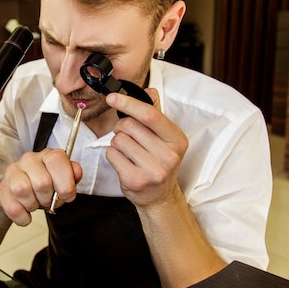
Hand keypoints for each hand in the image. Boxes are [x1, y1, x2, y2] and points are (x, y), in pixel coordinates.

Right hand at [0, 149, 81, 225]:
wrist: (17, 193)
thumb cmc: (42, 186)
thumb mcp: (61, 181)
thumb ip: (72, 176)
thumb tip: (76, 171)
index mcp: (47, 155)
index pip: (57, 160)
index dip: (65, 182)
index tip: (67, 194)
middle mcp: (29, 160)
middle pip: (41, 182)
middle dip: (48, 198)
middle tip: (47, 200)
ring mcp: (13, 172)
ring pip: (23, 191)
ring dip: (33, 205)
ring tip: (35, 203)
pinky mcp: (2, 189)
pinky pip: (13, 208)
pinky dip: (23, 217)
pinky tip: (25, 211)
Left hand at [105, 88, 187, 207]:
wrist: (160, 196)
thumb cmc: (159, 161)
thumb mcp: (164, 137)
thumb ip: (156, 113)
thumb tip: (149, 90)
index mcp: (177, 139)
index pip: (150, 115)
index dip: (129, 103)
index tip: (112, 97)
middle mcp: (168, 155)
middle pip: (129, 126)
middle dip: (120, 126)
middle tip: (126, 134)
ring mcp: (153, 170)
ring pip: (118, 140)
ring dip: (117, 143)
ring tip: (128, 151)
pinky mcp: (135, 180)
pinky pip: (111, 154)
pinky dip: (112, 154)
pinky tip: (124, 161)